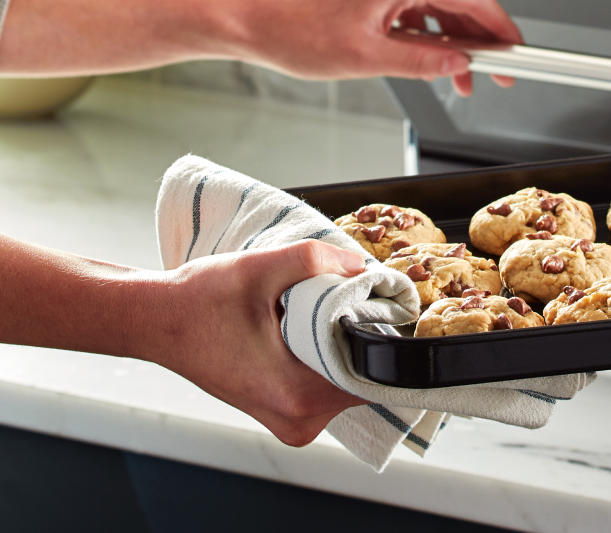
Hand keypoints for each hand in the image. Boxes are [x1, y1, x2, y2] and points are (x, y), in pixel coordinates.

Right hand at [147, 241, 368, 445]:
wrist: (155, 321)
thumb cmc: (198, 300)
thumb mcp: (258, 268)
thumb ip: (314, 260)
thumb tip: (362, 267)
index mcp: (296, 395)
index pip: (374, 374)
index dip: (381, 335)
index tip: (373, 306)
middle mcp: (298, 421)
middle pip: (365, 381)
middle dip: (363, 340)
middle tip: (344, 304)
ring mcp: (291, 424)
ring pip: (348, 386)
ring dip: (344, 351)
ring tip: (318, 318)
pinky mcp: (284, 415)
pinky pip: (328, 390)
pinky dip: (328, 363)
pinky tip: (307, 335)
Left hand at [235, 0, 522, 95]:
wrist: (251, 19)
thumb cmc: (295, 31)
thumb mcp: (370, 58)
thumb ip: (425, 62)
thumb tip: (461, 65)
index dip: (502, 31)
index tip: (518, 54)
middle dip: (479, 40)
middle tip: (495, 75)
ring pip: (438, 3)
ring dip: (452, 39)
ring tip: (458, 77)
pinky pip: (415, 2)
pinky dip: (428, 30)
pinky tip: (429, 58)